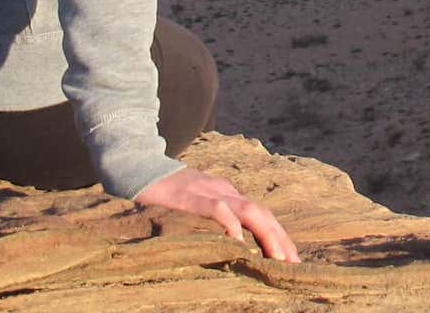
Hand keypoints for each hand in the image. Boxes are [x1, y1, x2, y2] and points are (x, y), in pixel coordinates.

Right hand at [135, 167, 299, 261]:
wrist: (136, 164)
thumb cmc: (164, 192)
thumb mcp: (195, 204)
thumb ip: (213, 217)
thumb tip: (231, 244)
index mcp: (227, 194)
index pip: (261, 214)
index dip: (279, 236)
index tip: (291, 259)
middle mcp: (224, 191)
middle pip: (261, 213)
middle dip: (280, 239)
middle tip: (293, 265)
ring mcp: (208, 192)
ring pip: (248, 210)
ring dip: (266, 234)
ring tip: (278, 258)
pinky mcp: (188, 196)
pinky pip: (215, 208)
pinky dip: (230, 223)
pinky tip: (238, 241)